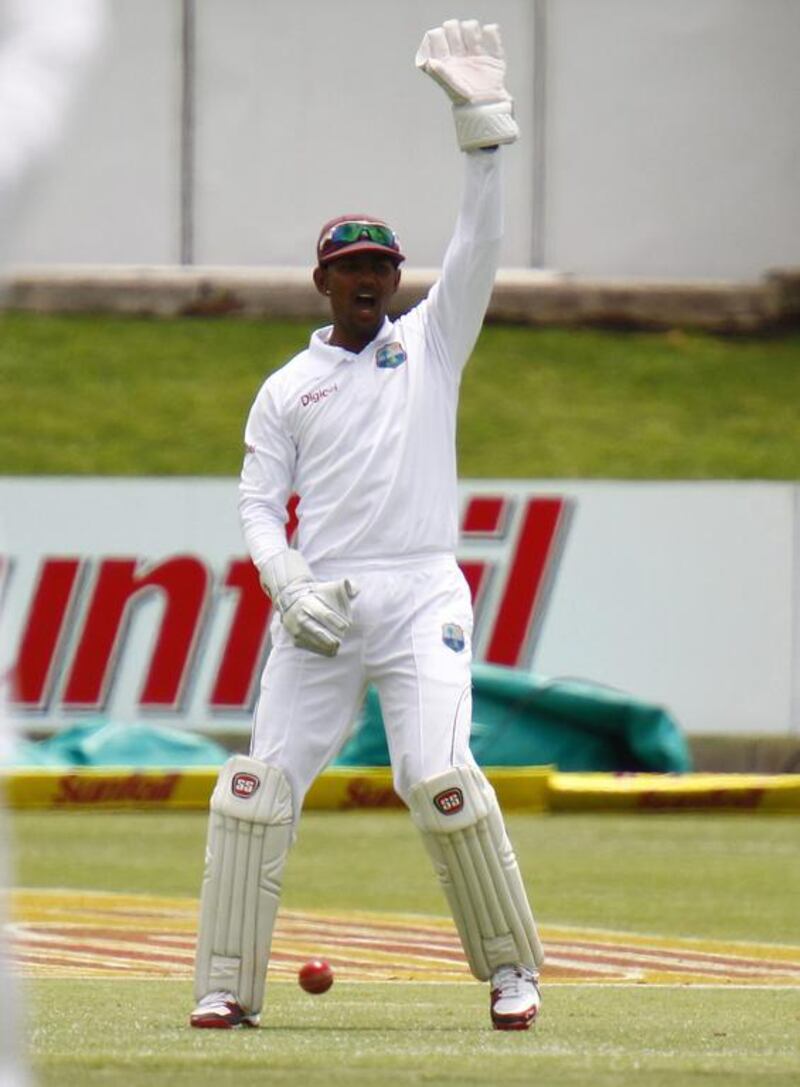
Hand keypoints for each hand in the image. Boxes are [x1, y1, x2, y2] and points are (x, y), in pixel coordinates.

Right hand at [280, 577, 358, 657]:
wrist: (291, 599)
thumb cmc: (317, 594)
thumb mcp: (328, 587)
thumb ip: (345, 586)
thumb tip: (356, 590)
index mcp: (308, 603)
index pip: (324, 614)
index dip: (337, 622)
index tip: (346, 626)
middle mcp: (300, 617)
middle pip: (319, 632)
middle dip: (333, 637)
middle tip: (342, 636)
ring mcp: (297, 630)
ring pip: (316, 642)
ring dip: (329, 645)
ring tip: (338, 643)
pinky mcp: (296, 640)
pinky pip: (312, 649)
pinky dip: (323, 650)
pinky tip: (332, 648)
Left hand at [415, 19, 518, 150]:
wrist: (487, 110)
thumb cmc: (465, 102)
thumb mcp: (450, 87)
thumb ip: (439, 74)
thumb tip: (429, 62)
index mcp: (447, 62)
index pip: (437, 38)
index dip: (437, 35)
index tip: (439, 39)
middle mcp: (460, 56)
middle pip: (452, 29)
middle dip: (453, 29)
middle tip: (458, 40)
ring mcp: (476, 56)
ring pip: (471, 29)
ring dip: (471, 28)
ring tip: (474, 40)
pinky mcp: (493, 58)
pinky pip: (493, 37)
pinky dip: (492, 32)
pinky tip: (488, 34)